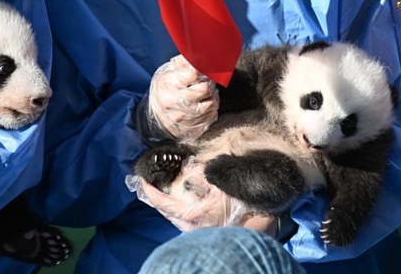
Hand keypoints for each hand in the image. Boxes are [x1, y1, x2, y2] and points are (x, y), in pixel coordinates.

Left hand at [135, 158, 275, 234]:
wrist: (258, 225)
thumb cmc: (240, 203)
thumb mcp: (219, 182)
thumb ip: (200, 173)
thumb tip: (188, 168)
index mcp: (192, 214)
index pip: (162, 203)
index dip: (150, 191)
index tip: (142, 179)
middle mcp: (191, 227)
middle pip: (165, 213)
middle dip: (156, 198)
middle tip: (149, 185)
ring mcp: (198, 232)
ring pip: (175, 219)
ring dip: (167, 206)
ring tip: (162, 192)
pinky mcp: (204, 232)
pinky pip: (184, 222)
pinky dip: (177, 211)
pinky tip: (180, 204)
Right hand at [148, 55, 219, 138]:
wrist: (155, 118)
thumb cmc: (164, 91)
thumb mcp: (166, 74)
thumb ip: (182, 63)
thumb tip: (198, 54)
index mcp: (169, 85)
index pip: (194, 73)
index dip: (202, 70)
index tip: (203, 70)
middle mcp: (175, 102)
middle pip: (205, 89)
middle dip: (208, 83)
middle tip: (206, 82)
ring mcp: (184, 117)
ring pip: (212, 103)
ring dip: (212, 96)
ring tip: (205, 94)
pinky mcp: (192, 128)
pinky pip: (212, 115)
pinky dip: (211, 109)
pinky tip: (203, 105)